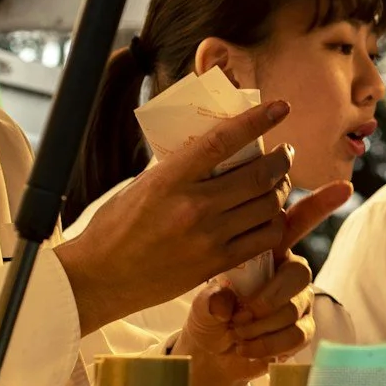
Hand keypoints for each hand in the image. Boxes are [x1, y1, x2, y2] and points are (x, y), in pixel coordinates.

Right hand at [54, 99, 294, 333]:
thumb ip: (179, 168)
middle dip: (281, 161)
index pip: (223, 141)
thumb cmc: (116, 226)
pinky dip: (274, 224)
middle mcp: (192, 206)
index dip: (257, 121)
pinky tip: (270, 217)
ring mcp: (207, 237)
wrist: (101, 277)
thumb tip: (216, 147)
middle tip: (284, 154)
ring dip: (280, 190)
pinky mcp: (215, 263)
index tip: (280, 108)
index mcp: (170, 178)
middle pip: (258, 175)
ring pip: (267, 206)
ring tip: (278, 184)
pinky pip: (264, 239)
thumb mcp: (143, 185)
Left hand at [177, 182, 350, 385]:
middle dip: (268, 297)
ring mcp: (299, 299)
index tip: (345, 186)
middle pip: (300, 272)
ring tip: (235, 331)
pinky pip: (296, 333)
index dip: (322, 204)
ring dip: (259, 325)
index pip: (299, 221)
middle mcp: (288, 270)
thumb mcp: (203, 300)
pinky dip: (266, 343)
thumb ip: (212, 298)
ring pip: (294, 307)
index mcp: (268, 249)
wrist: (213, 352)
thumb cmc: (210, 314)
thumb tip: (225, 303)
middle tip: (238, 313)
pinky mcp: (304, 328)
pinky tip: (246, 345)